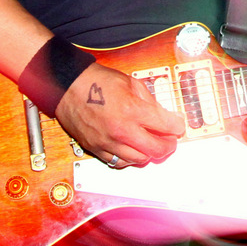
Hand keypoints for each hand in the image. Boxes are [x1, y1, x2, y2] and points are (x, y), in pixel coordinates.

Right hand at [55, 62, 185, 167]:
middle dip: (168, 145)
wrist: (68, 87)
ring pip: (139, 160)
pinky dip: (130, 158)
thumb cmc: (98, 82)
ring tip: (151, 143)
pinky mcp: (97, 149)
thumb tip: (164, 115)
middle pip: (156, 150)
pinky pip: (120, 163)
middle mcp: (121, 130)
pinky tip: (133, 149)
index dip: (177, 126)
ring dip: (150, 153)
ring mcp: (108, 143)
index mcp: (132, 110)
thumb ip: (150, 101)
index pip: (166, 126)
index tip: (178, 126)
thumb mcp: (131, 83)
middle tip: (170, 140)